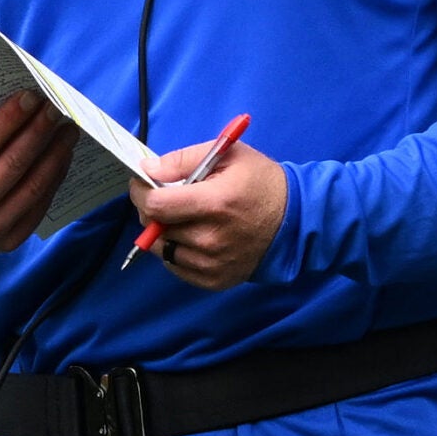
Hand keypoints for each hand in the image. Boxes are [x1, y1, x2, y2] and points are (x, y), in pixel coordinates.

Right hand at [0, 93, 79, 252]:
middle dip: (39, 132)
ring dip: (56, 154)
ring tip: (68, 132)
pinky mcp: (8, 241)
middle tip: (55, 110)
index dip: (12, 118)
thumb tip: (15, 101)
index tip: (32, 97)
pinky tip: (62, 157)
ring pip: (33, 186)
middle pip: (14, 163)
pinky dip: (54, 178)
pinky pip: (39, 206)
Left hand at [130, 138, 285, 289]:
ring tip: (181, 218)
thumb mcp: (227, 155)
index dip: (141, 193)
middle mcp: (211, 238)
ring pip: (163, 250)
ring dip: (163, 232)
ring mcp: (213, 264)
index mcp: (214, 204)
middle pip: (156, 228)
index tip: (143, 185)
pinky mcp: (216, 280)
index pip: (156, 206)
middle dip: (152, 210)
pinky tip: (191, 237)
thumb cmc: (261, 182)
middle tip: (165, 199)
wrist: (295, 220)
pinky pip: (177, 268)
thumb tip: (148, 170)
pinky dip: (176, 252)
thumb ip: (183, 160)